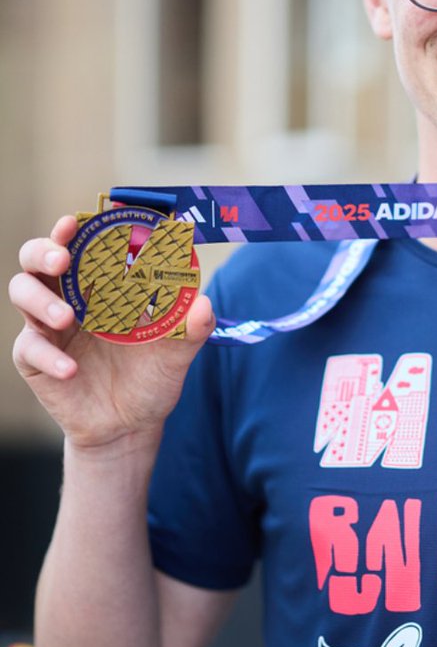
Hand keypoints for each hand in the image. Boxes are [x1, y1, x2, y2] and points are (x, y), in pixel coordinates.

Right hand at [9, 216, 214, 449]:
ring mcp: (49, 328)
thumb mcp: (176, 354)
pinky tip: (71, 369)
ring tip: (65, 317)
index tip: (78, 220)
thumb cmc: (152, 378)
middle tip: (62, 260)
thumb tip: (204, 303)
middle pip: (36, 258)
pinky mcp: (35, 360)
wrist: (132, 426)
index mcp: (101, 286)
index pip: (81, 245)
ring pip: (22, 292)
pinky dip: (49, 356)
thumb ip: (190, 330)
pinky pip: (29, 348)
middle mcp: (70, 298)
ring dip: (40, 300)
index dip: (74, 229)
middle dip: (43, 251)